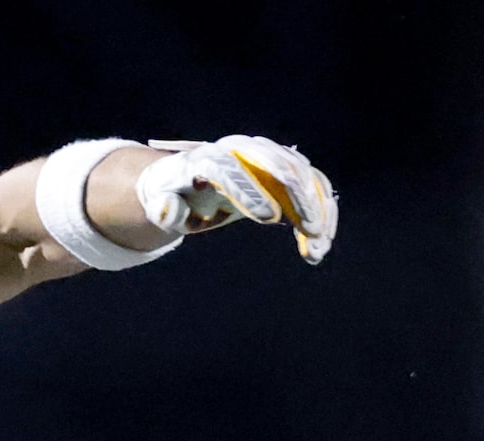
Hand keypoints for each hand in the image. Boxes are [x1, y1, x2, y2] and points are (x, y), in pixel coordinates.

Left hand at [137, 136, 337, 263]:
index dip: (252, 190)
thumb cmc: (172, 195)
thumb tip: (168, 213)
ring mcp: (267, 159)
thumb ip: (165, 210)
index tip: (270, 219)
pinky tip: (318, 246)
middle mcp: (244, 151)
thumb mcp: (162, 204)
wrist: (188, 179)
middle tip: (311, 231)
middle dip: (300, 196)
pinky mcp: (282, 173)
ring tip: (321, 245)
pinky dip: (321, 212)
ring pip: (303, 176)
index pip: (233, 168)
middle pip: (280, 165)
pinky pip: (310, 188)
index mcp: (210, 158)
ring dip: (318, 208)